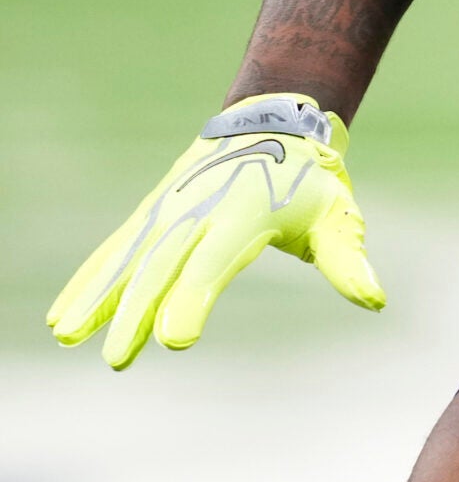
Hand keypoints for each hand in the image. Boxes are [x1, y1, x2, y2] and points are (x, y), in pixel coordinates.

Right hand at [46, 94, 385, 368]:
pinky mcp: (152, 213)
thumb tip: (373, 299)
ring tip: (68, 335)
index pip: (214, 264)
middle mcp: (197, 211)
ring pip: (128, 259)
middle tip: (120, 360)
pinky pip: (116, 250)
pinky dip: (91, 280)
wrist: (272, 121)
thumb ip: (346, 260)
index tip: (175, 339)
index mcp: (244, 215)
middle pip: (163, 269)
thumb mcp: (336, 215)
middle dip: (138, 315)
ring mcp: (169, 210)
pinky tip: (62, 317)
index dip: (193, 300)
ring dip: (98, 299)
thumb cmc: (310, 179)